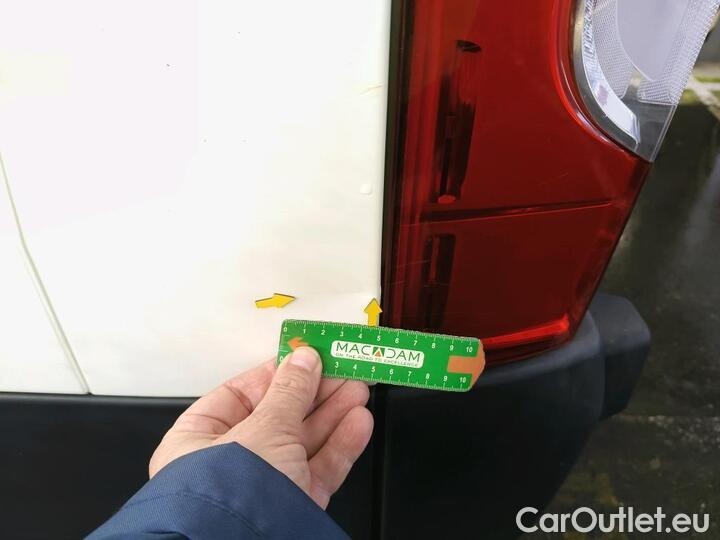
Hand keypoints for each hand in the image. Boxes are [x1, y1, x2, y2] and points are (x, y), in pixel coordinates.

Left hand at [149, 347, 373, 508]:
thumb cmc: (230, 495)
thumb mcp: (264, 428)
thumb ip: (289, 391)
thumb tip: (304, 360)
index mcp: (200, 440)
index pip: (242, 394)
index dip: (277, 373)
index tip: (307, 357)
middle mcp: (229, 464)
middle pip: (279, 416)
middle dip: (315, 392)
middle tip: (342, 370)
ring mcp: (263, 486)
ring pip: (303, 441)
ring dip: (333, 413)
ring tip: (357, 390)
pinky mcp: (292, 505)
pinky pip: (318, 469)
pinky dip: (340, 445)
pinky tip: (357, 424)